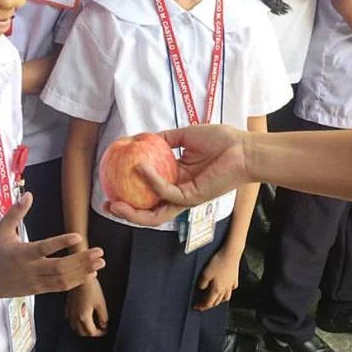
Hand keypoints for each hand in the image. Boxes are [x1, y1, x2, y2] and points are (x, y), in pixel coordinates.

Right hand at [0, 193, 103, 301]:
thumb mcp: (1, 230)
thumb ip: (15, 213)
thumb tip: (28, 194)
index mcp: (21, 253)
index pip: (43, 248)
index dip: (61, 243)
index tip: (78, 236)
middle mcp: (30, 269)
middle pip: (59, 267)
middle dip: (81, 261)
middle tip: (99, 252)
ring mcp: (35, 282)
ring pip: (62, 280)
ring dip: (83, 272)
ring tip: (100, 263)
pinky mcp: (38, 290)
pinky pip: (59, 287)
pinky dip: (76, 282)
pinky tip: (90, 275)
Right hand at [66, 276, 108, 336]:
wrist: (80, 276)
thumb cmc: (91, 288)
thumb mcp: (101, 303)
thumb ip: (103, 316)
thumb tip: (104, 325)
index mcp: (84, 317)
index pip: (91, 332)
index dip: (100, 334)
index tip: (105, 331)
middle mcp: (75, 317)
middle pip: (82, 332)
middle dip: (91, 333)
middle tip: (99, 330)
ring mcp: (70, 312)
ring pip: (75, 327)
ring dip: (83, 329)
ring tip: (90, 325)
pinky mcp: (67, 306)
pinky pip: (70, 319)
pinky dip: (76, 322)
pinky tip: (80, 317)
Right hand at [107, 125, 249, 226]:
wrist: (243, 147)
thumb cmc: (221, 140)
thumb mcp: (185, 136)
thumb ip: (163, 139)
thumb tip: (141, 137)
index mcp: (177, 179)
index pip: (149, 192)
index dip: (130, 192)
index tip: (111, 184)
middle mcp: (179, 192)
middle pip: (149, 211)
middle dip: (126, 213)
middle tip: (108, 204)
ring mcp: (185, 197)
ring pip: (155, 215)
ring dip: (133, 213)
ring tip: (115, 205)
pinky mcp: (193, 197)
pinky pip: (166, 192)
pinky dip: (151, 181)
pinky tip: (140, 167)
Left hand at [194, 248, 239, 310]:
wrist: (231, 253)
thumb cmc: (218, 262)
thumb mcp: (205, 273)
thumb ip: (202, 283)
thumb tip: (201, 289)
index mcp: (216, 290)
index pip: (208, 303)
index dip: (201, 306)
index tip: (195, 307)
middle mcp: (225, 290)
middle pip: (216, 302)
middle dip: (208, 305)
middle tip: (202, 304)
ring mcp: (231, 285)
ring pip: (225, 298)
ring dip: (219, 301)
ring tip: (214, 299)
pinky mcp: (235, 279)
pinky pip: (231, 289)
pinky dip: (227, 292)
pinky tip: (225, 289)